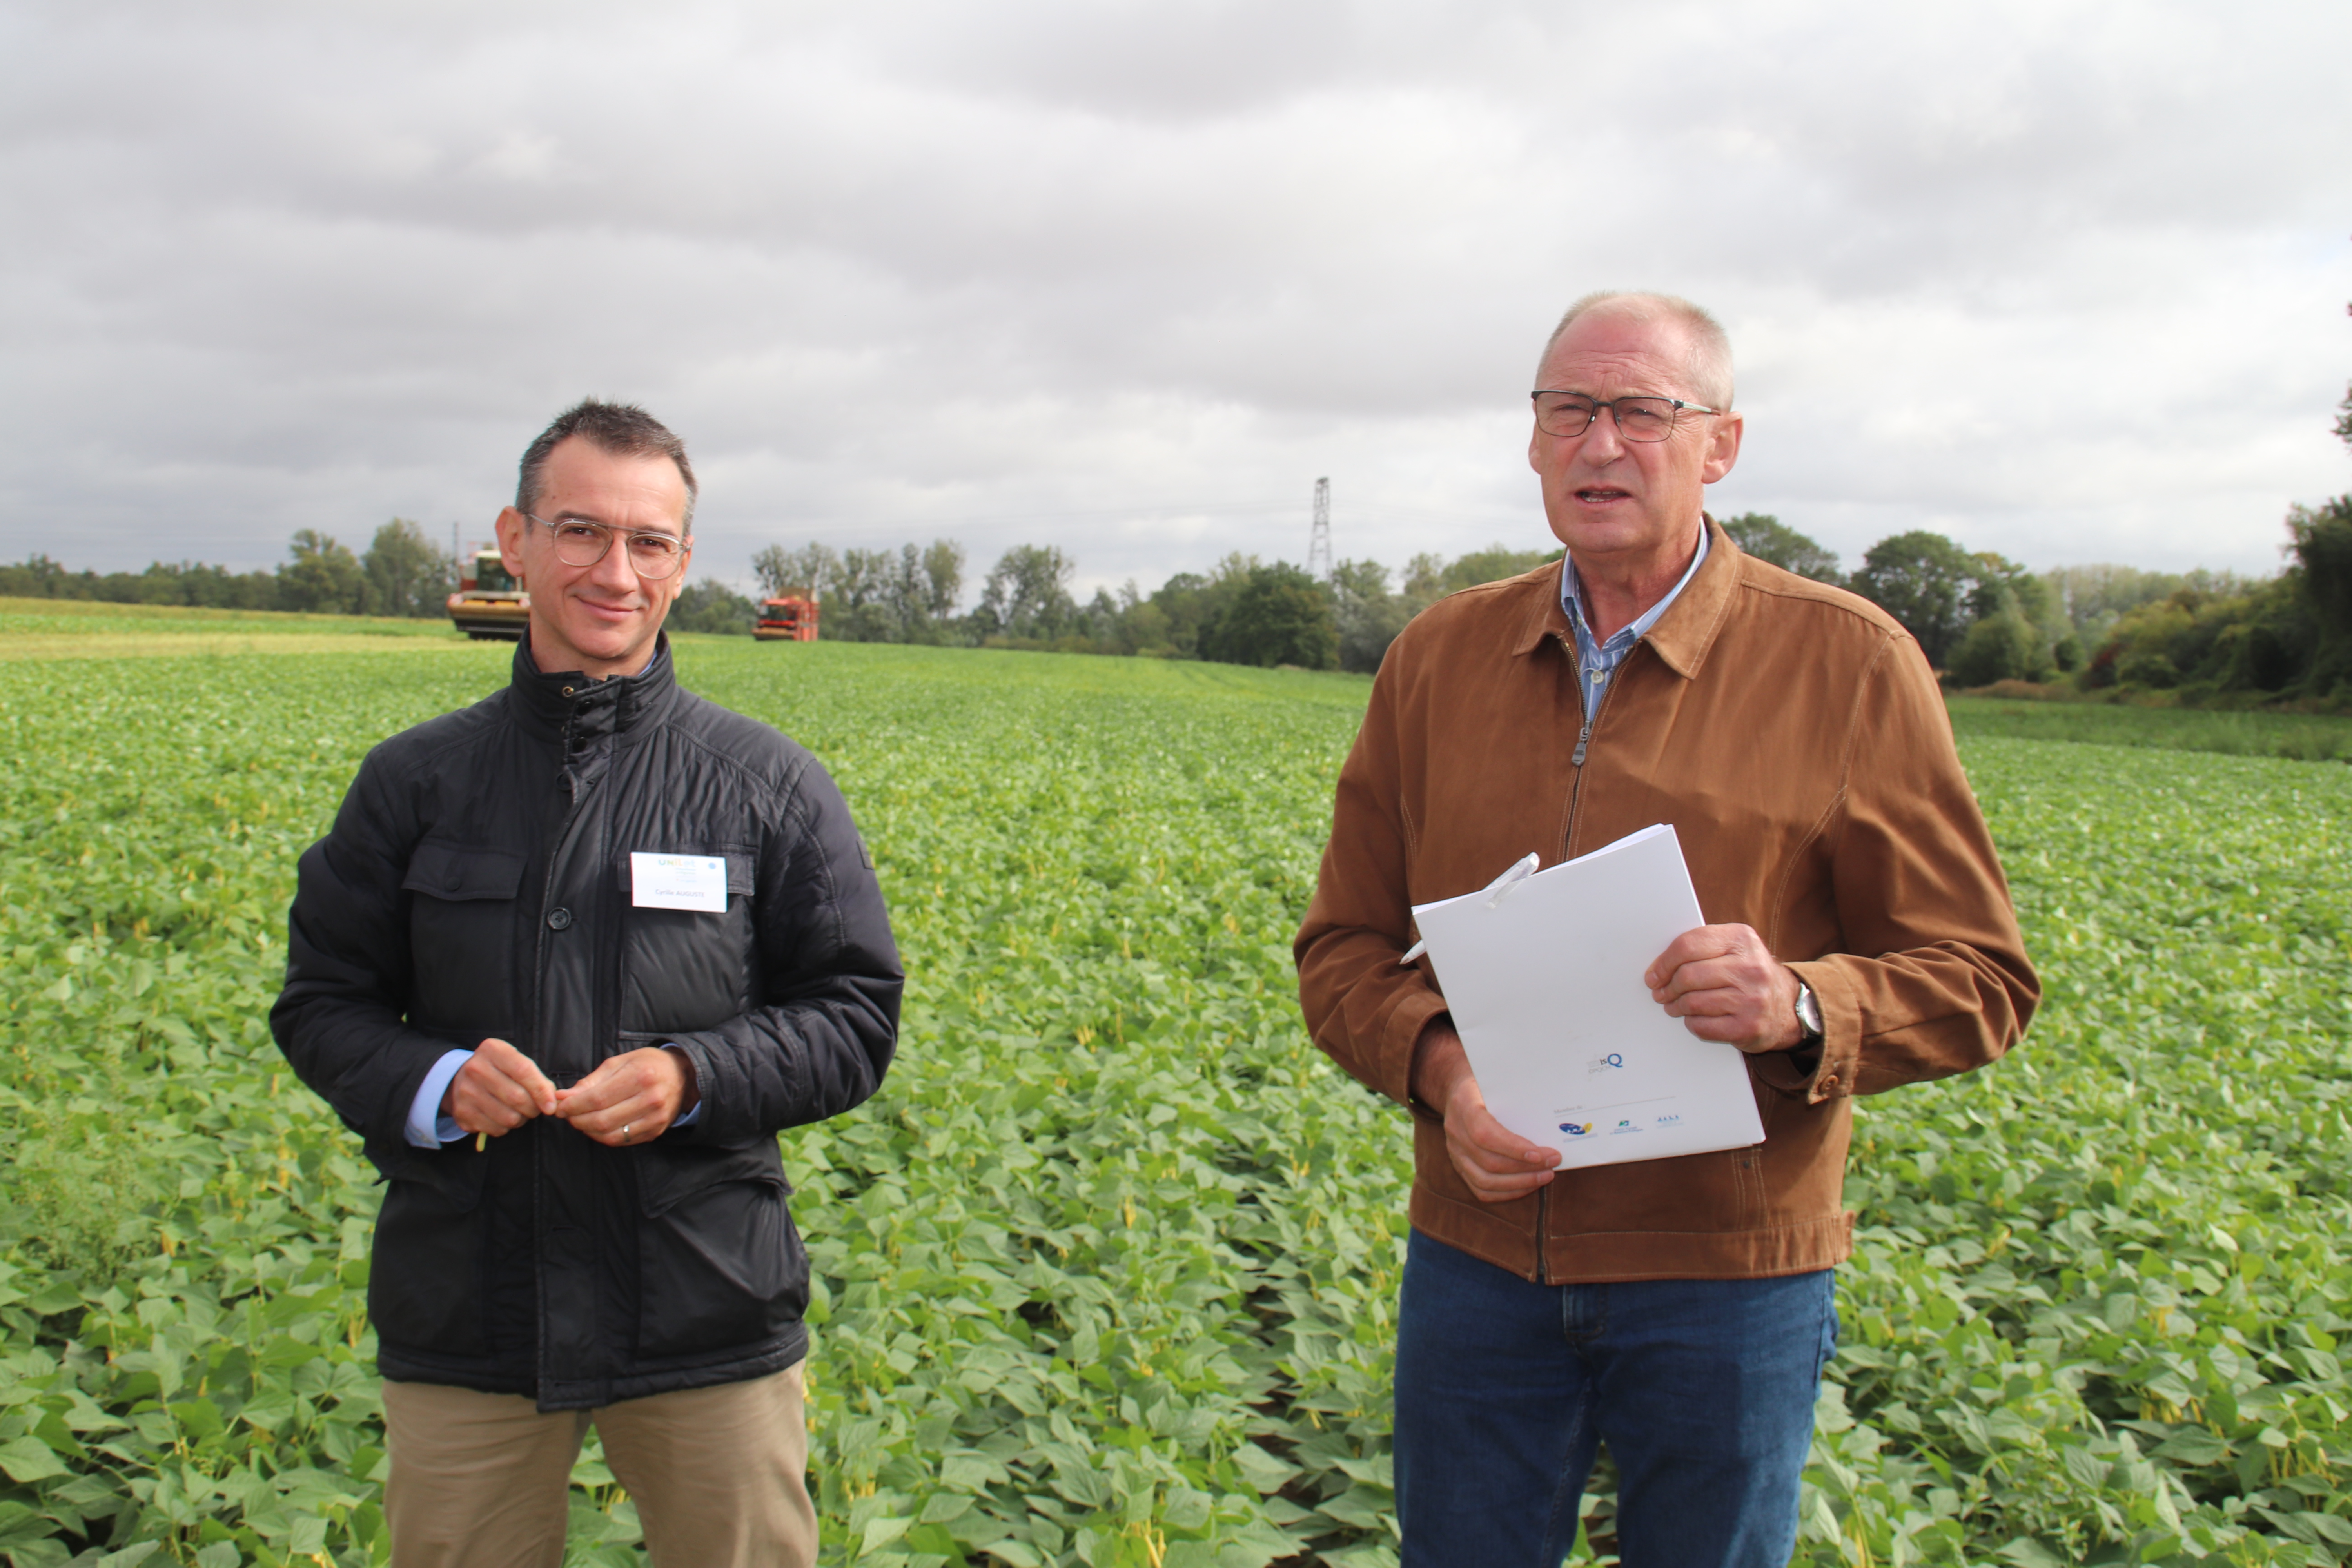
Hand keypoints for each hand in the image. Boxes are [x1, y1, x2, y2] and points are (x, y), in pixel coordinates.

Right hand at [444, 1037, 559, 1136]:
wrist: (461, 1079)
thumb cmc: (499, 1070)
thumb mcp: (515, 1062)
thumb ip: (536, 1077)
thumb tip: (552, 1101)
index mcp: (492, 1050)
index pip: (523, 1071)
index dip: (541, 1091)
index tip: (551, 1106)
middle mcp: (476, 1069)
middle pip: (517, 1097)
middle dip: (533, 1108)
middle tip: (535, 1108)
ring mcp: (466, 1092)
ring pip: (508, 1117)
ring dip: (521, 1119)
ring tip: (519, 1112)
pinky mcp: (462, 1112)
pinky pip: (496, 1128)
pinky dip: (506, 1127)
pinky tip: (502, 1117)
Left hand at [554, 1047, 698, 1147]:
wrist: (683, 1076)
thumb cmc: (646, 1065)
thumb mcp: (618, 1063)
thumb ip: (590, 1081)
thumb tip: (563, 1098)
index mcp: (640, 1076)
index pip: (597, 1098)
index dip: (573, 1106)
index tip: (560, 1106)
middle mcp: (650, 1099)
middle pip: (602, 1120)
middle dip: (577, 1119)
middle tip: (567, 1115)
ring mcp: (655, 1118)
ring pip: (610, 1135)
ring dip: (588, 1130)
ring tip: (580, 1120)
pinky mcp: (655, 1131)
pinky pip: (622, 1141)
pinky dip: (603, 1137)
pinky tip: (596, 1127)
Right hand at [1411, 1019, 1559, 1202]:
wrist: (1456, 1087)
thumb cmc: (1486, 1082)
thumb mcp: (1498, 1077)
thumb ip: (1519, 1089)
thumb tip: (1559, 1103)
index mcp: (1463, 1104)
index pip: (1485, 1134)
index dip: (1513, 1148)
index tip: (1542, 1153)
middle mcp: (1455, 1130)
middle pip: (1488, 1161)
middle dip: (1526, 1167)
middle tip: (1554, 1161)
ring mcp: (1454, 1151)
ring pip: (1484, 1180)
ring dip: (1520, 1183)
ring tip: (1545, 1175)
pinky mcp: (1459, 1165)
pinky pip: (1480, 1189)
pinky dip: (1507, 1192)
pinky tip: (1527, 1185)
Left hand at [1644, 924, 1803, 1053]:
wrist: (1786, 1006)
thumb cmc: (1748, 974)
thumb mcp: (1732, 948)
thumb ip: (1700, 948)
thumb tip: (1658, 966)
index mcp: (1742, 939)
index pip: (1688, 945)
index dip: (1664, 962)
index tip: (1653, 974)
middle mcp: (1751, 967)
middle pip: (1687, 976)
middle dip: (1667, 986)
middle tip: (1661, 992)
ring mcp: (1752, 999)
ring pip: (1692, 1002)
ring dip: (1676, 1006)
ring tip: (1674, 1005)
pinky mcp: (1748, 1027)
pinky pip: (1702, 1025)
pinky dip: (1692, 1023)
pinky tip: (1694, 1018)